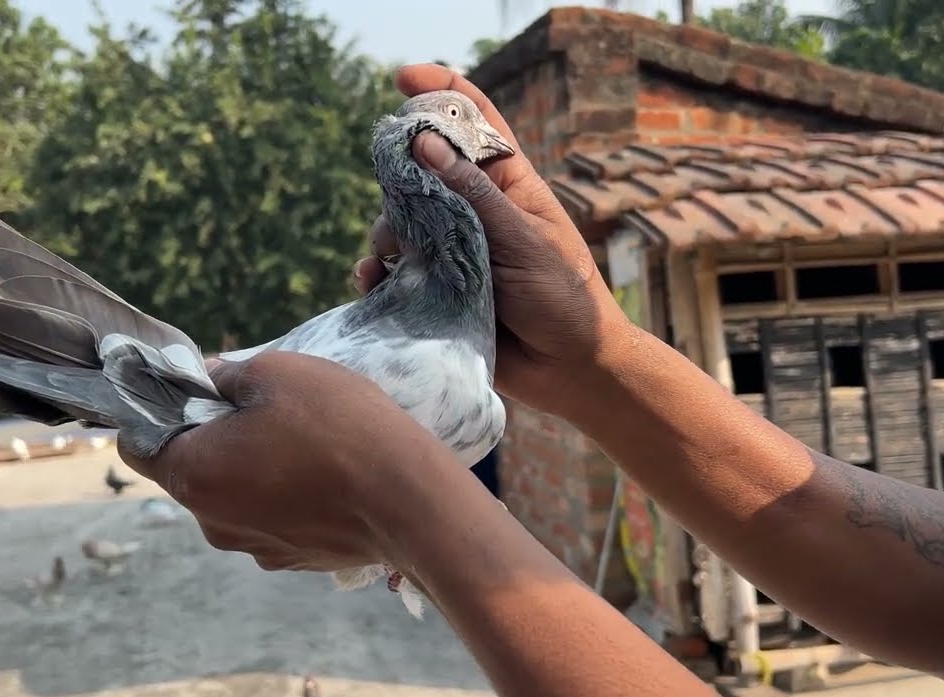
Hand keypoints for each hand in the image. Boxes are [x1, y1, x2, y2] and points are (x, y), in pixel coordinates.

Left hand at [118, 352, 454, 571]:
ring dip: (257, 468)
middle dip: (219, 438)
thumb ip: (227, 375)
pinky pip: (276, 519)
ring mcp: (255, 548)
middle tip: (268, 409)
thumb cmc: (337, 427)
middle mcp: (211, 522)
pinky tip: (329, 475)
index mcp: (192, 473)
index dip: (158, 411)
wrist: (408, 500)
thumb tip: (210, 380)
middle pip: (194, 470)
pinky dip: (290, 497)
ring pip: (238, 496)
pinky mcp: (295, 560)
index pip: (138, 444)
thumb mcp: (277, 372)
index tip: (195, 392)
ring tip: (310, 443)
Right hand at [355, 64, 633, 417]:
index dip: (441, 93)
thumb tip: (425, 143)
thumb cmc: (565, 299)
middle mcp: (475, 211)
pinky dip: (376, 275)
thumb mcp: (524, 240)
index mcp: (508, 185)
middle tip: (396, 198)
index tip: (403, 77)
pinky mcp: (437, 291)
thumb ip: (473, 196)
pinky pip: (393, 273)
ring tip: (391, 255)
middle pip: (422, 171)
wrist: (570, 372)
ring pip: (400, 223)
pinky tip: (373, 281)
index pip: (474, 123)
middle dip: (399, 180)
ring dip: (387, 232)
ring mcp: (453, 251)